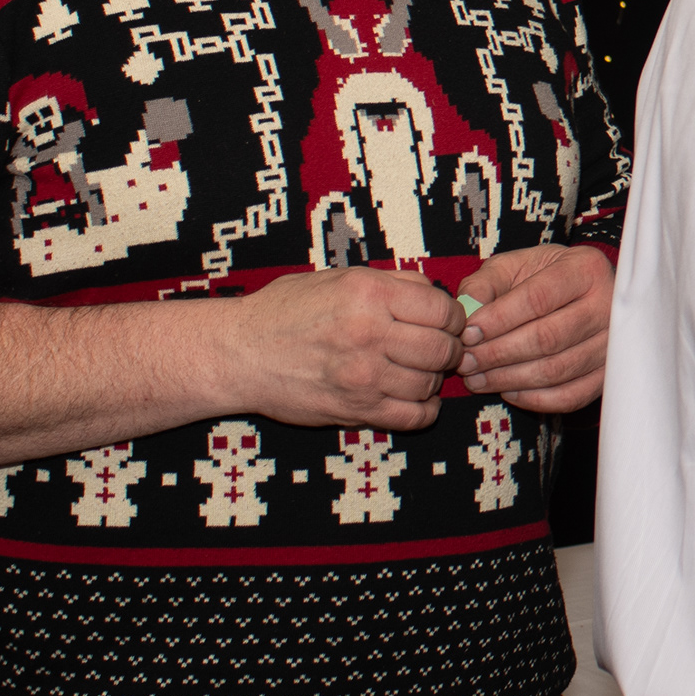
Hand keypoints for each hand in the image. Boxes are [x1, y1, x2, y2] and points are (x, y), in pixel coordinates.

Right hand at [234, 266, 463, 429]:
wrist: (240, 353)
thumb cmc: (288, 311)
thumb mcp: (340, 279)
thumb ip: (393, 283)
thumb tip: (438, 295)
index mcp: (369, 294)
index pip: (444, 310)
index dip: (453, 317)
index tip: (446, 322)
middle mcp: (369, 334)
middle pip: (443, 349)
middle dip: (449, 349)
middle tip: (439, 348)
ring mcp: (363, 376)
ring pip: (430, 384)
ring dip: (432, 379)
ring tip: (417, 370)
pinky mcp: (354, 410)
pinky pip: (412, 417)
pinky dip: (424, 410)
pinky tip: (414, 398)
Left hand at [461, 242, 612, 413]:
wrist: (582, 295)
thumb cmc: (541, 279)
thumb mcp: (513, 266)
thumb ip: (485, 283)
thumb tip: (467, 312)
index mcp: (585, 269)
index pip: (538, 298)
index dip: (499, 320)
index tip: (468, 334)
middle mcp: (608, 305)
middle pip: (548, 338)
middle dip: (498, 354)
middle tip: (466, 362)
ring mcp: (613, 343)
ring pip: (556, 370)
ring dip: (509, 379)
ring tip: (476, 378)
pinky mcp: (608, 373)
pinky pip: (570, 396)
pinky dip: (534, 399)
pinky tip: (507, 390)